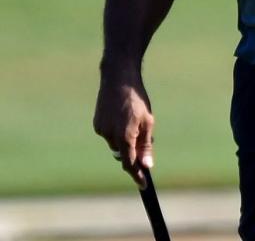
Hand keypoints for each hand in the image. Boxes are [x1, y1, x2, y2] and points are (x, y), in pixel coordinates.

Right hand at [93, 73, 154, 187]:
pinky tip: (122, 116)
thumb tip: (146, 165)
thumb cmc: (137, 100)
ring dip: (125, 139)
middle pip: (124, 154)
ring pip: (116, 143)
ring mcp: (101, 130)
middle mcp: (110, 136)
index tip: (143, 184)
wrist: (118, 79)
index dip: (137, 175)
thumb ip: (146, 144)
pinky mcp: (96, 124)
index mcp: (125, 136)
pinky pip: (109, 134)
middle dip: (133, 152)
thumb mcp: (148, 121)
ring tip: (134, 120)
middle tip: (144, 139)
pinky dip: (117, 131)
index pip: (130, 164)